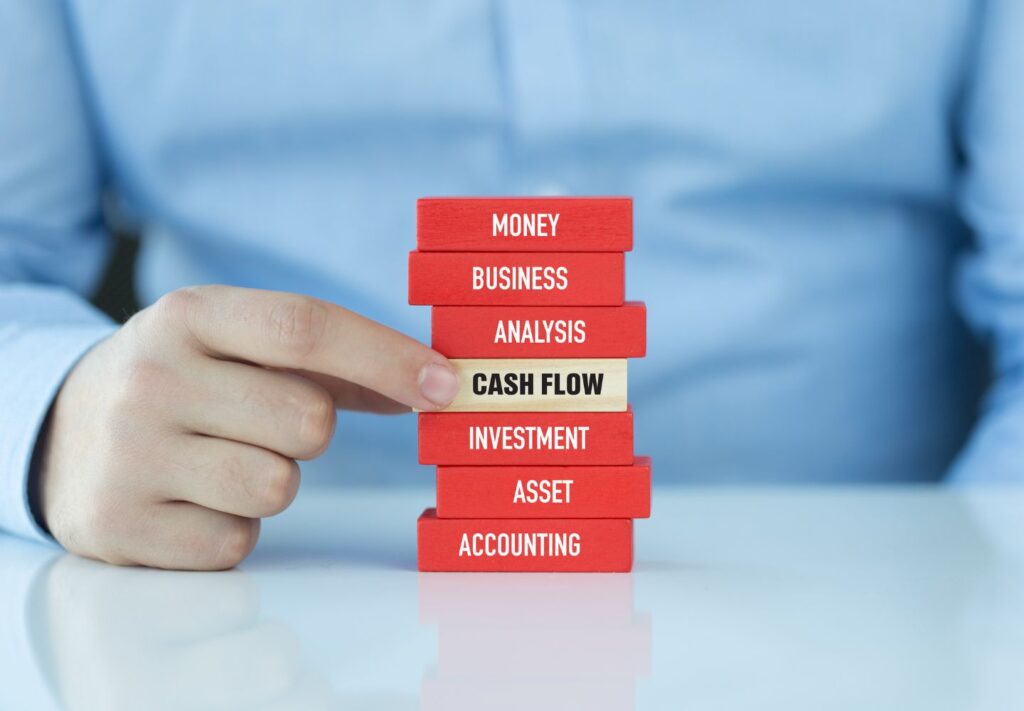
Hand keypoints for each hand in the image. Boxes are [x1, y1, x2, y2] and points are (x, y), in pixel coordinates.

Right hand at [36, 286, 458, 569]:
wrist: (63, 431)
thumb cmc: (185, 381)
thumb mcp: (237, 345)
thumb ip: (335, 363)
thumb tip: (434, 387)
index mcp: (188, 315)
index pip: (304, 327)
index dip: (386, 358)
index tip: (447, 386)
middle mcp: (151, 377)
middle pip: (307, 421)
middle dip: (311, 432)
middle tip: (265, 424)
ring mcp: (128, 454)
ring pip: (277, 486)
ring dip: (273, 481)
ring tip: (223, 460)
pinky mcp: (120, 526)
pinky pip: (237, 542)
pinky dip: (234, 527)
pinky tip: (194, 499)